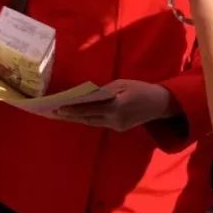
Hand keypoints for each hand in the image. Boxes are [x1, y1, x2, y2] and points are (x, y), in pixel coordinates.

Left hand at [50, 79, 176, 130]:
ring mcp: (117, 126)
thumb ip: (103, 91)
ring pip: (92, 122)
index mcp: (117, 106)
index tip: (58, 108)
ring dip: (76, 118)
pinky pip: (99, 122)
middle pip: (88, 118)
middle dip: (70, 115)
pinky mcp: (119, 128)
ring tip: (60, 114)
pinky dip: (87, 118)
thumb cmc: (140, 89)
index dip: (73, 109)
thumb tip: (86, 95)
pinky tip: (77, 115)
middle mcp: (115, 119)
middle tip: (52, 113)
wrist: (160, 104)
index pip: (90, 109)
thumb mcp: (121, 84)